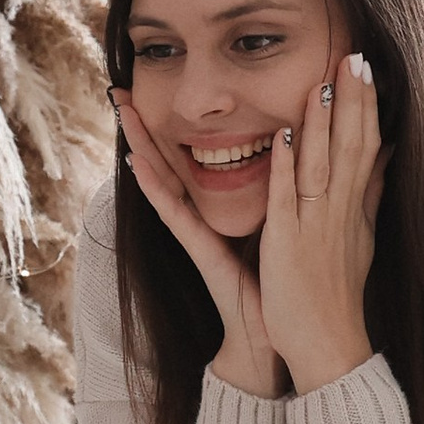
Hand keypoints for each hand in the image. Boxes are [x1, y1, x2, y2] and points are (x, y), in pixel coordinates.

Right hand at [110, 94, 281, 395]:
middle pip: (170, 161)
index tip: (160, 89)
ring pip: (164, 179)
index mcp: (221, 208)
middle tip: (121, 88)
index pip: (195, 157)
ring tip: (121, 111)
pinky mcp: (200, 251)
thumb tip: (303, 152)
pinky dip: (155, 189)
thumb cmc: (281, 283)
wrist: (279, 335)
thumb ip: (287, 190)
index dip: (175, 124)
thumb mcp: (285, 224)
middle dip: (146, 126)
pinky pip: (175, 214)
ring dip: (140, 145)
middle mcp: (203, 216)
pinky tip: (138, 165)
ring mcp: (197, 233)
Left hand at [257, 53, 387, 395]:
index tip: (365, 67)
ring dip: (324, 123)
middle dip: (353, 101)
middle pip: (351, 147)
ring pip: (323, 165)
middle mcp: (341, 212)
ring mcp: (316, 227)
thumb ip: (369, 192)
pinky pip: (289, 199)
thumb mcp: (361, 237)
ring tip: (325, 82)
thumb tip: (388, 152)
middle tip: (353, 56)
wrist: (328, 346)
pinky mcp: (288, 245)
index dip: (367, 106)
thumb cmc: (337, 294)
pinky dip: (288, 166)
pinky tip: (286, 134)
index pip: (367, 146)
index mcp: (355, 208)